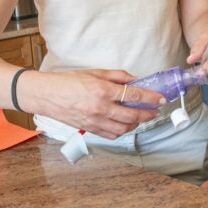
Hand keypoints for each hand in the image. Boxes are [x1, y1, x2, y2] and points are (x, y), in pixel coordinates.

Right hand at [30, 69, 163, 138]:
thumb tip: (135, 80)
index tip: (160, 98)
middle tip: (156, 111)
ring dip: (136, 124)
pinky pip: (111, 135)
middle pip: (132, 115)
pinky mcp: (89, 129)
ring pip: (123, 128)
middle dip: (148, 114)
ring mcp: (95, 121)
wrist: (47, 95)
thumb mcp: (95, 72)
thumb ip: (118, 76)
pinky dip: (122, 131)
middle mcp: (101, 108)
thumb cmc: (69, 81)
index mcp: (103, 91)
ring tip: (141, 118)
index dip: (151, 98)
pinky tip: (126, 125)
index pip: (134, 96)